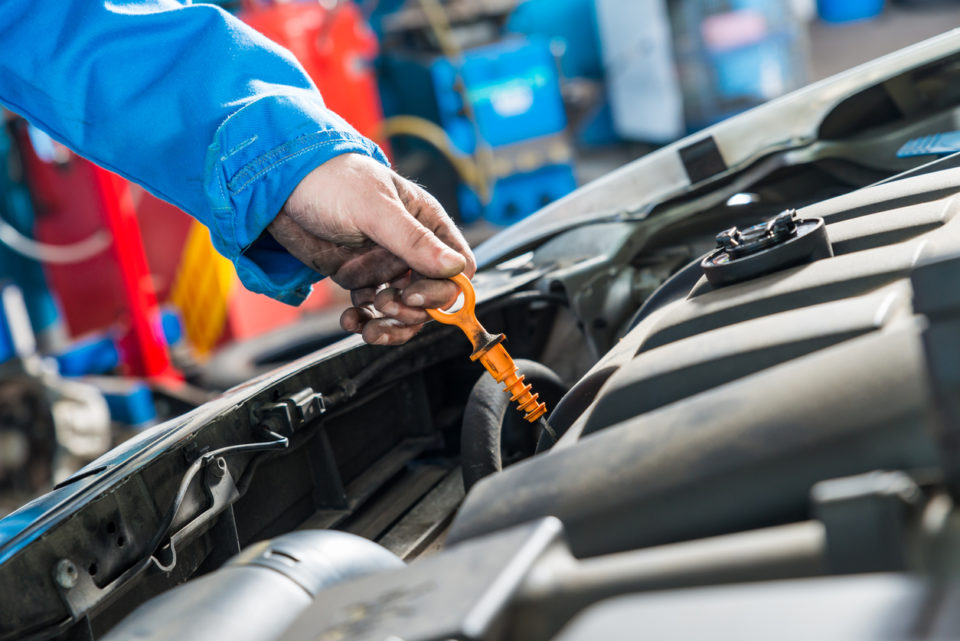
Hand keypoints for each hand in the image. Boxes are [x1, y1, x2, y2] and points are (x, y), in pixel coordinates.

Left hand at [268, 153, 475, 344]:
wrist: (281, 186)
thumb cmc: (332, 181)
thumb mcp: (375, 209)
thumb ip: (414, 241)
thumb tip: (455, 268)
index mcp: (427, 223)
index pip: (458, 268)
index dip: (444, 290)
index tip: (415, 297)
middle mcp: (411, 248)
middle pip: (433, 297)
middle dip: (412, 311)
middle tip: (385, 304)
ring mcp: (386, 265)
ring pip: (404, 310)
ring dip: (390, 325)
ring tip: (369, 327)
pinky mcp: (360, 278)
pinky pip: (373, 310)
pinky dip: (364, 321)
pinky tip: (350, 320)